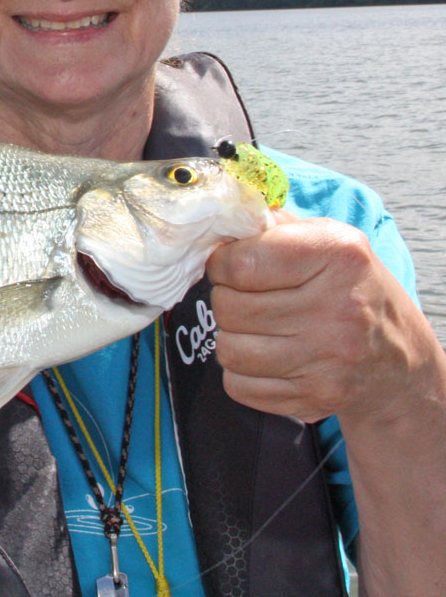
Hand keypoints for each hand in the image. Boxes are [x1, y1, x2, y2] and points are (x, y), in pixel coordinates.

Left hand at [207, 213, 433, 424]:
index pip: (241, 263)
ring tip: (256, 327)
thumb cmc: (351, 287)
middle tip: (247, 297)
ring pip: (228, 350)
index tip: (228, 265)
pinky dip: (242, 373)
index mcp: (338, 255)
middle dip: (227, 299)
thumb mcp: (328, 240)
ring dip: (232, 337)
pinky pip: (239, 386)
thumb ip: (273, 226)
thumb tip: (218, 220)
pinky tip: (268, 357)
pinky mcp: (316, 398)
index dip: (221, 264)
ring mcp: (328, 359)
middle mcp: (338, 309)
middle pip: (229, 307)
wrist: (399, 359)